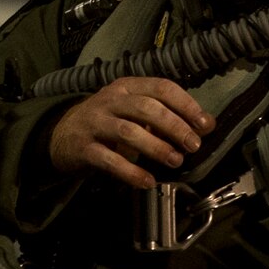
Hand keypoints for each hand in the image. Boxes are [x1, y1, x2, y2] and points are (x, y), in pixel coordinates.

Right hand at [49, 77, 214, 189]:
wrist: (61, 135)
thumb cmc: (107, 122)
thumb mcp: (134, 111)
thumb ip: (167, 116)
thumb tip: (207, 124)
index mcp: (127, 86)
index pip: (161, 87)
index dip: (186, 105)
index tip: (204, 124)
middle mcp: (110, 100)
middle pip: (146, 108)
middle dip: (174, 126)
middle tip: (192, 145)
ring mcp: (94, 122)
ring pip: (128, 131)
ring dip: (155, 147)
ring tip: (175, 161)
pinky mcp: (83, 147)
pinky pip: (108, 159)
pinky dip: (130, 171)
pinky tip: (147, 181)